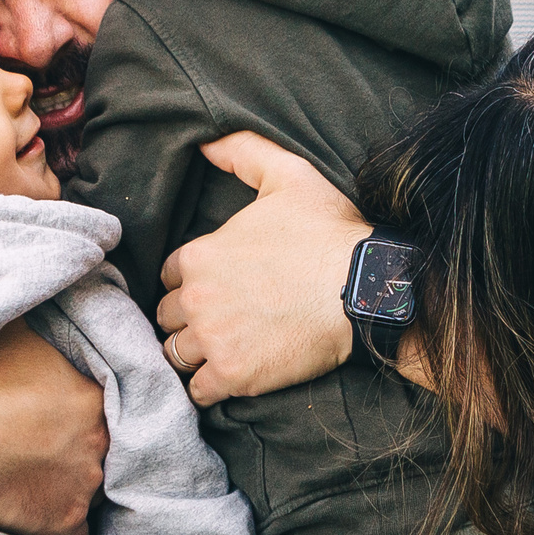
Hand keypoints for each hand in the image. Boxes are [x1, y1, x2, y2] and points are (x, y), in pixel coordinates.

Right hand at [0, 322, 107, 534]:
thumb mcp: (13, 331)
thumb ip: (42, 323)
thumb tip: (48, 297)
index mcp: (92, 396)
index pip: (106, 404)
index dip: (82, 410)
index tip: (60, 415)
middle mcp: (99, 442)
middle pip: (100, 447)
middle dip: (77, 447)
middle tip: (42, 448)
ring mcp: (85, 486)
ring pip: (89, 489)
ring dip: (67, 487)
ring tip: (31, 482)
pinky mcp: (64, 523)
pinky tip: (43, 529)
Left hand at [155, 132, 369, 406]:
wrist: (365, 289)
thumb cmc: (329, 232)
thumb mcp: (288, 175)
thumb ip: (242, 151)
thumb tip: (205, 142)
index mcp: (200, 255)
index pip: (168, 277)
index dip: (188, 283)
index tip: (213, 290)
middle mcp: (196, 299)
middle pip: (168, 318)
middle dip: (188, 320)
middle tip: (219, 323)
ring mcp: (213, 340)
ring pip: (177, 355)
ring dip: (195, 355)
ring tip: (222, 352)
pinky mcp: (234, 376)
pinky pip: (198, 392)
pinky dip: (209, 388)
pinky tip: (229, 379)